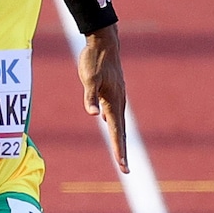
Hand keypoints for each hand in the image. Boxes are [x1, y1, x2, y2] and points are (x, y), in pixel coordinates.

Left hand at [79, 26, 128, 172]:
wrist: (104, 43)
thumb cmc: (94, 60)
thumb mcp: (88, 79)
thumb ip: (89, 97)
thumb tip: (92, 115)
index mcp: (113, 102)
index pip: (117, 132)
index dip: (119, 150)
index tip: (122, 166)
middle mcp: (119, 102)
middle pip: (121, 132)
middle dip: (122, 151)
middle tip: (125, 170)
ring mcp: (117, 97)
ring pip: (119, 123)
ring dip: (120, 140)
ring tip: (121, 155)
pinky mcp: (113, 91)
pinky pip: (115, 112)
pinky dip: (115, 124)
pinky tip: (109, 125)